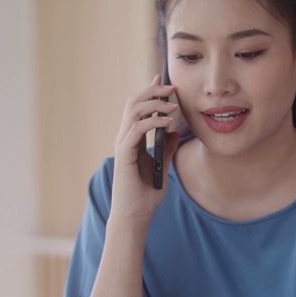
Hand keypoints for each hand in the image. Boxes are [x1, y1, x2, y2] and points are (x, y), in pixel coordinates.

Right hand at [109, 75, 181, 225]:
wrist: (135, 216)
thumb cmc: (146, 195)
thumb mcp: (162, 167)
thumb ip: (165, 149)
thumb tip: (173, 132)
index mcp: (131, 140)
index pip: (138, 109)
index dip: (149, 92)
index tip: (162, 80)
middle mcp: (124, 139)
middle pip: (134, 104)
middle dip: (152, 92)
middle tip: (171, 87)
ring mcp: (122, 145)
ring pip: (133, 111)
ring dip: (154, 103)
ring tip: (172, 103)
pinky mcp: (124, 154)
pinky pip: (137, 129)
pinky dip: (152, 121)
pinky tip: (167, 121)